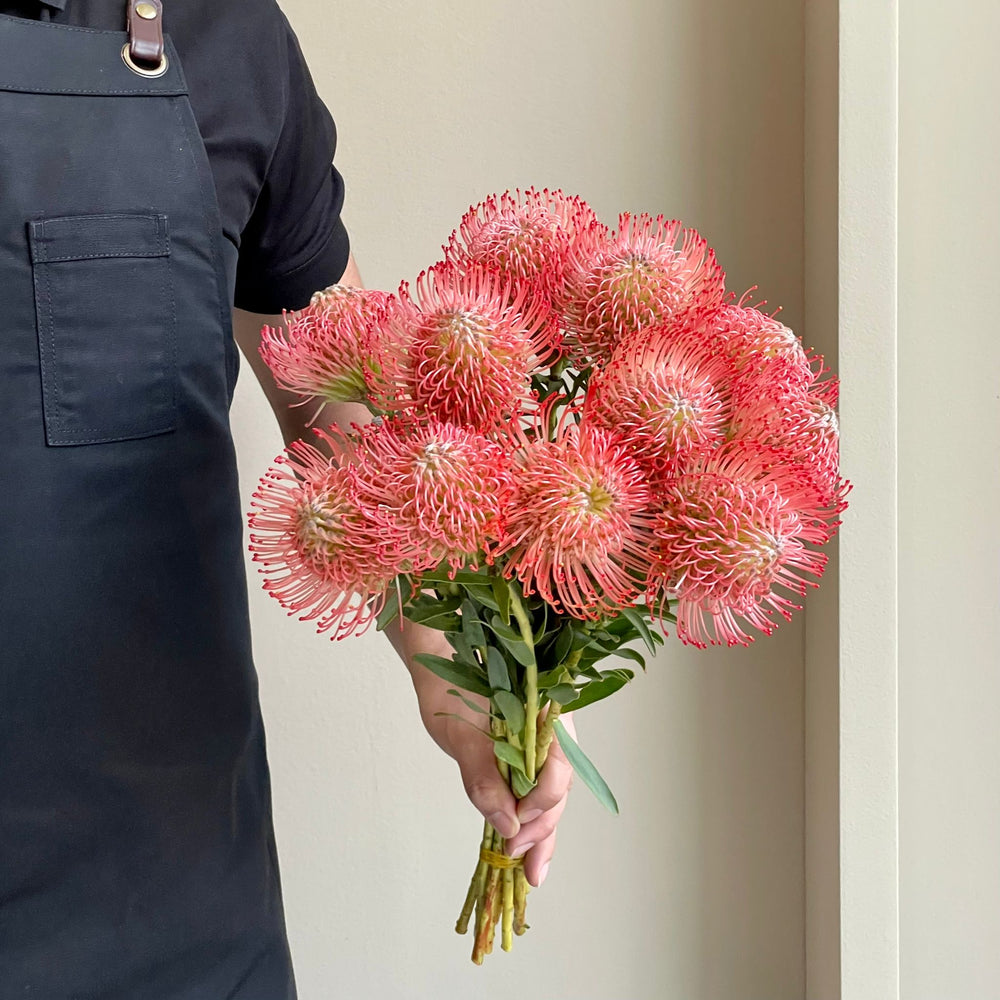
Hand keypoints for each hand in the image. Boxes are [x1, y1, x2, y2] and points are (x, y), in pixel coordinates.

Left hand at [399, 624, 574, 887]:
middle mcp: (552, 731)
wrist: (439, 664)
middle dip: (542, 829)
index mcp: (546, 714)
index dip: (541, 803)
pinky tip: (527, 852)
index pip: (559, 769)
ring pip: (549, 795)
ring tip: (529, 870)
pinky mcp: (525, 757)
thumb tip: (506, 823)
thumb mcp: (460, 732)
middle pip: (559, 788)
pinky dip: (530, 821)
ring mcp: (541, 745)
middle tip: (521, 864)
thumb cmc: (449, 687)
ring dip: (540, 833)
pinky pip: (533, 791)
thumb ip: (483, 774)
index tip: (516, 826)